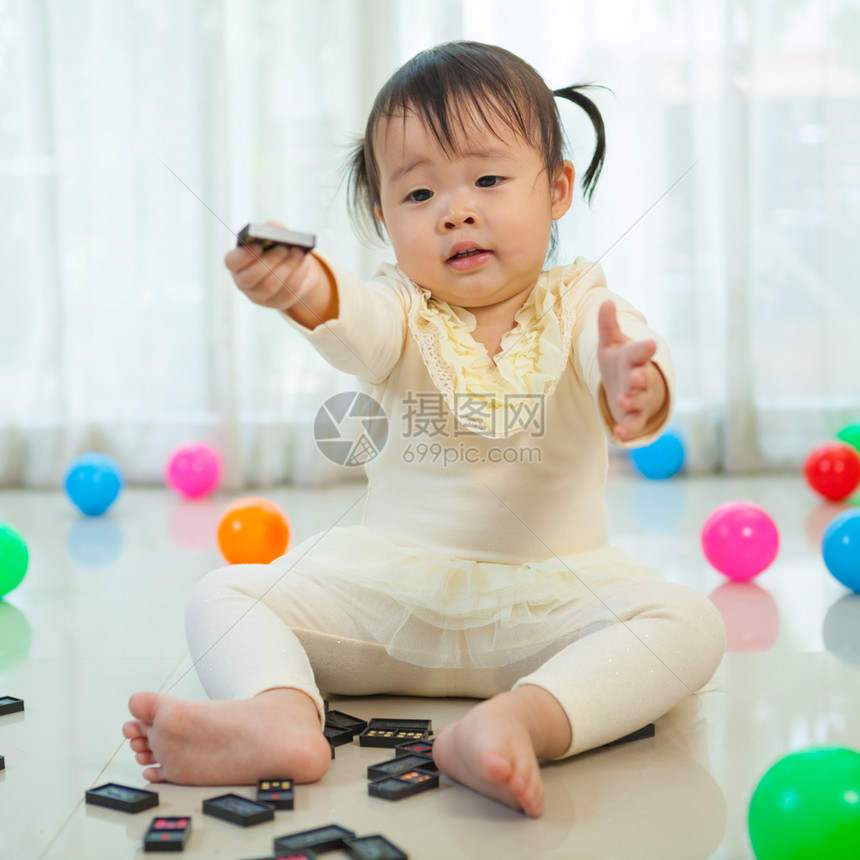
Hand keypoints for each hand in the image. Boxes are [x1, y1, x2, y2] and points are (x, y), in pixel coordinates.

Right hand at [224, 220, 325, 315]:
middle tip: (283, 248)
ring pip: (269, 287)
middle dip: (269, 262)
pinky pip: (286, 294)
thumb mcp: (273, 232)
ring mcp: (259, 296)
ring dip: (286, 268)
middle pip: (250, 277)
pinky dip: (296, 277)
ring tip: (298, 253)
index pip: (232, 262)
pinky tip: (303, 264)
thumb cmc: (277, 244)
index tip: (258, 246)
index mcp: (237, 262)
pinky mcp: (277, 303)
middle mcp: (243, 282)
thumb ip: (272, 229)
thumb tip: (279, 234)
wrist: (292, 263)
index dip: (244, 256)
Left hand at [597, 300, 666, 440]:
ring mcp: (640, 398)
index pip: (640, 352)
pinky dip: (628, 429)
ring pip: (640, 401)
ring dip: (633, 400)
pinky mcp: (635, 416)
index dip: (645, 349)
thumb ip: (608, 325)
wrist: (629, 387)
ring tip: (622, 399)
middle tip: (636, 376)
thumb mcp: (611, 343)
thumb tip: (605, 302)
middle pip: (643, 378)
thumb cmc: (620, 362)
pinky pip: (633, 424)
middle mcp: (641, 378)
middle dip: (640, 378)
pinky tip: (619, 433)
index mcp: (635, 358)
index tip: (650, 344)